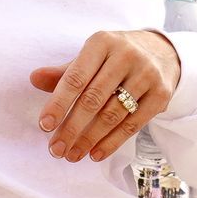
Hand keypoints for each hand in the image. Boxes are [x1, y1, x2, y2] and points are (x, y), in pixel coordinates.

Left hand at [30, 30, 181, 164]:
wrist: (163, 52)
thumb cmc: (116, 57)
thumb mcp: (92, 56)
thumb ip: (64, 72)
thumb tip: (34, 78)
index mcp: (102, 42)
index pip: (75, 77)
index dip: (58, 103)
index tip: (44, 126)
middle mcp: (125, 55)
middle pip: (93, 99)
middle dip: (71, 128)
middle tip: (55, 150)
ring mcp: (146, 74)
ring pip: (113, 114)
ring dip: (90, 139)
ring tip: (72, 155)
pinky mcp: (161, 93)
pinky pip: (133, 124)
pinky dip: (112, 142)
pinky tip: (96, 154)